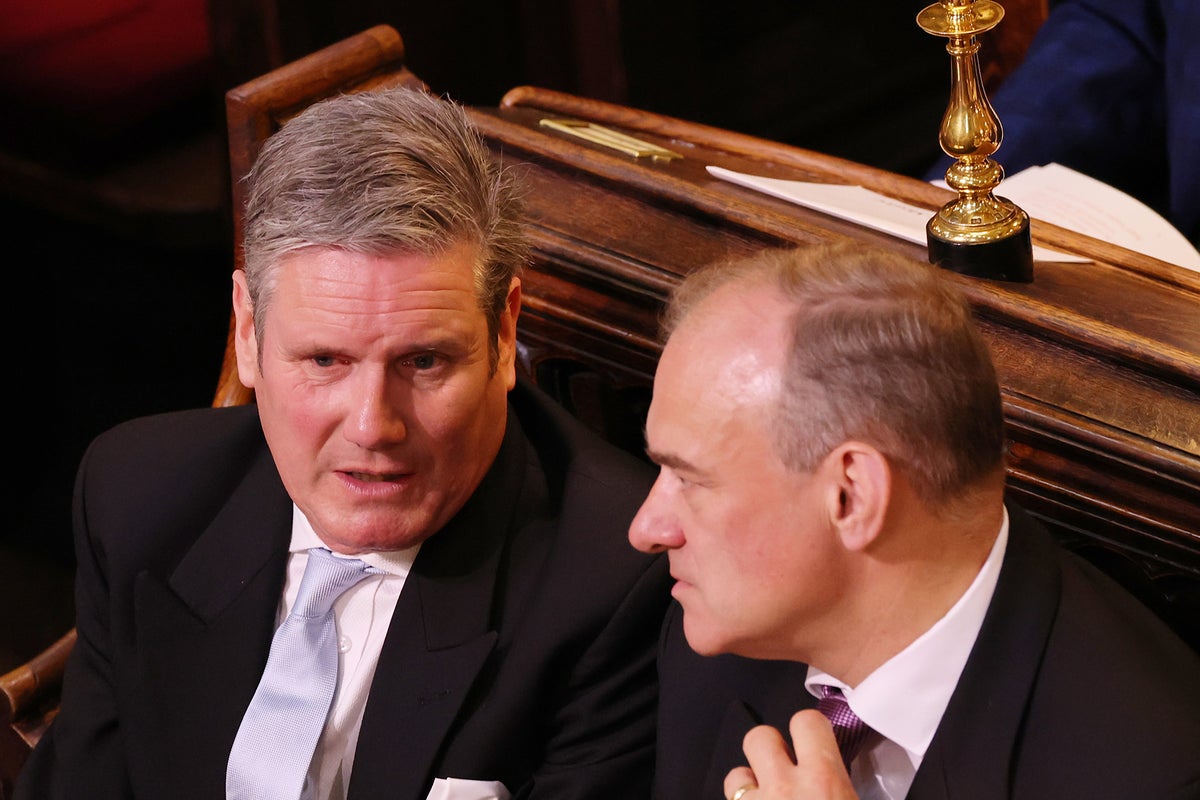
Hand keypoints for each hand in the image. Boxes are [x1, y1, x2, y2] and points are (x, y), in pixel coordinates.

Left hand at [723, 709, 856, 799]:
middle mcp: (785, 790)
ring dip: (751, 786)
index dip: (810, 728)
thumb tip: (844, 786)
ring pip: (735, 776)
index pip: (807, 722)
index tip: (814, 737)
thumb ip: (845, 788)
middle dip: (770, 749)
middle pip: (759, 737)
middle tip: (786, 770)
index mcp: (824, 782)